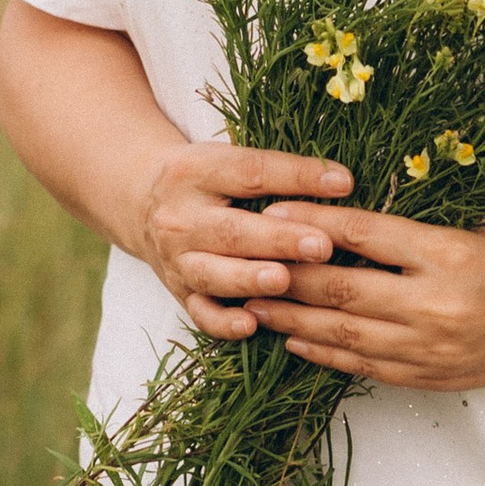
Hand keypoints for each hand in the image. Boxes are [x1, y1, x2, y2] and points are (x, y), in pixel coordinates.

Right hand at [135, 140, 355, 340]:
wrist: (141, 200)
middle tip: (322, 246)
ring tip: (284, 280)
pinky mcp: (178, 291)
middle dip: (278, 239)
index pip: (251, 172)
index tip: (343, 184)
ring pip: (213, 273)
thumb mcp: (227, 160)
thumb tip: (342, 182)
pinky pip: (199, 312)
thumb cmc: (205, 179)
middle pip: (232, 229)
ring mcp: (176, 258)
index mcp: (197, 171)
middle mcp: (180, 216)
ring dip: (250, 279)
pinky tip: (251, 325)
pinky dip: (223, 323)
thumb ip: (276, 172)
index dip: (297, 176)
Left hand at [253, 203, 484, 392]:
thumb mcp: (476, 230)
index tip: (271, 210)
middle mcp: (438, 304)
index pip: (364, 233)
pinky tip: (296, 338)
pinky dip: (326, 352)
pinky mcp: (433, 377)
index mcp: (451, 254)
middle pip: (343, 287)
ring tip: (252, 303)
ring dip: (293, 317)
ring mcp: (434, 348)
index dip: (312, 222)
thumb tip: (341, 222)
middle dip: (286, 274)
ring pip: (346, 332)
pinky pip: (366, 365)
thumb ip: (413, 234)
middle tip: (242, 261)